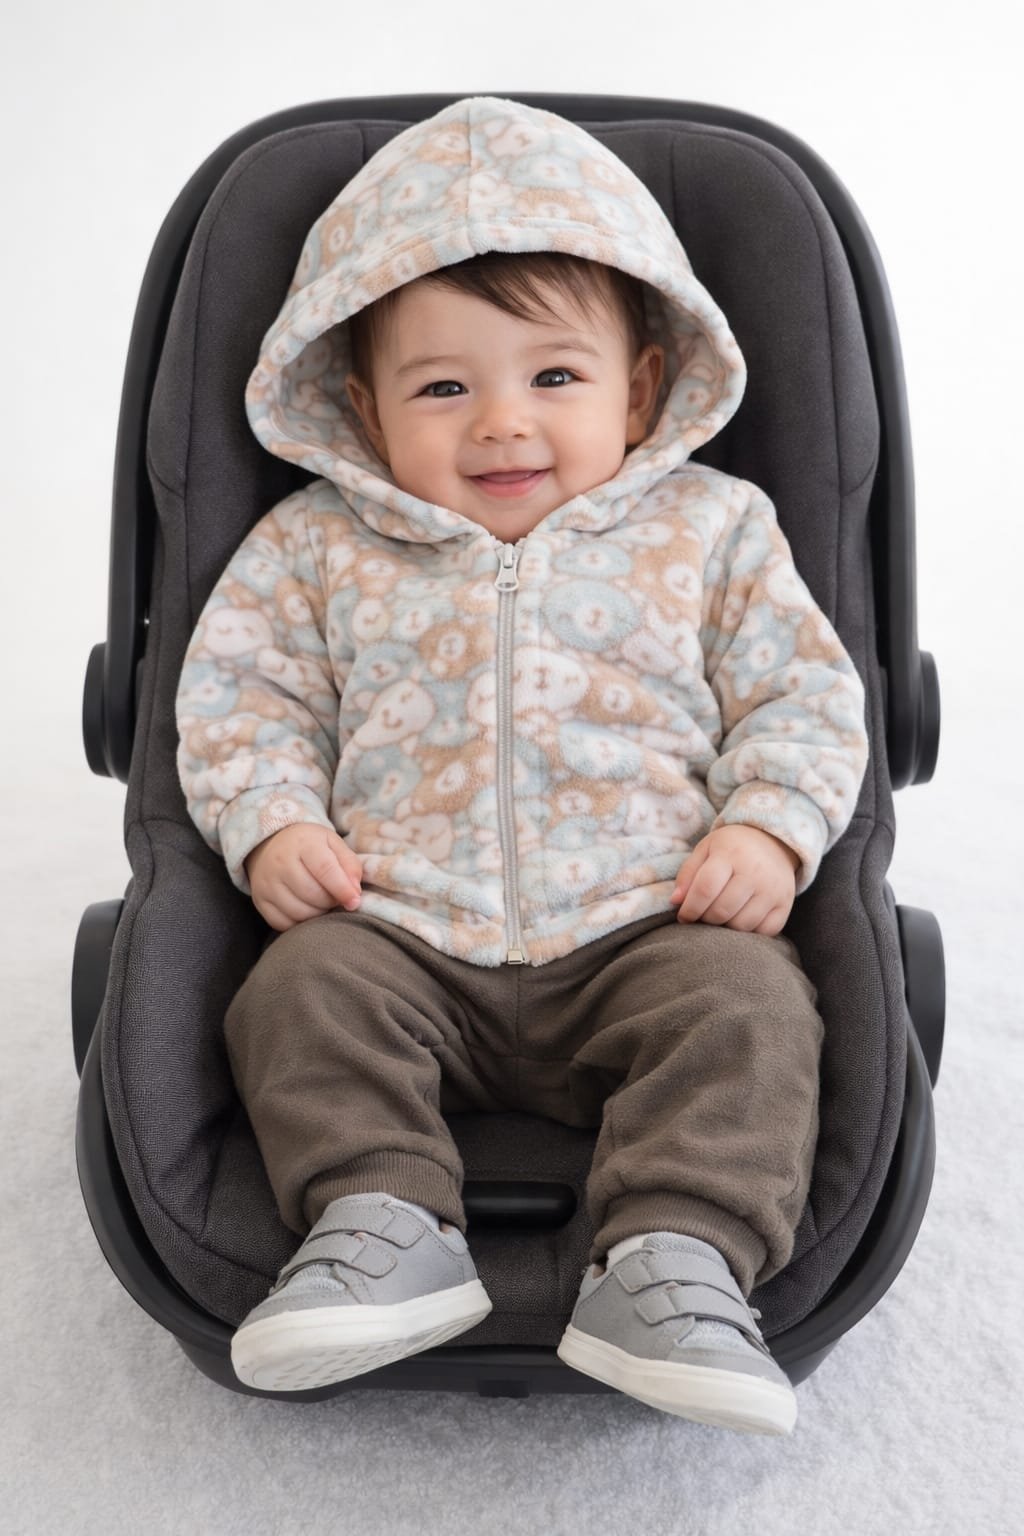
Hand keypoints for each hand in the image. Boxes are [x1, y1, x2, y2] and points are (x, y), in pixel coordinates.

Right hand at [245, 823, 362, 931]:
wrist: (272, 844)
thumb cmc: (310, 846)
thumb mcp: (333, 844)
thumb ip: (350, 865)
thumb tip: (354, 894)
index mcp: (303, 843)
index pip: (325, 870)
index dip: (342, 889)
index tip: (354, 902)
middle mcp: (280, 862)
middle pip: (312, 894)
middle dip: (331, 902)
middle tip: (335, 897)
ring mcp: (266, 883)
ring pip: (299, 913)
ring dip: (318, 914)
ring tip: (321, 902)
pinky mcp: (259, 901)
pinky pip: (283, 924)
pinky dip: (300, 923)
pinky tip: (306, 909)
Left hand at [670, 825, 798, 936]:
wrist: (773, 841)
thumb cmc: (732, 848)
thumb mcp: (706, 849)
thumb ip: (688, 874)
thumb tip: (675, 902)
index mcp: (731, 854)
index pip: (705, 889)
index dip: (690, 908)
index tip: (684, 916)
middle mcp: (755, 872)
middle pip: (722, 911)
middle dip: (705, 919)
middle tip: (702, 916)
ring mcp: (773, 889)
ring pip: (742, 925)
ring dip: (725, 928)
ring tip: (720, 916)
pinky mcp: (786, 904)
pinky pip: (764, 932)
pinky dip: (749, 932)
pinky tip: (741, 919)